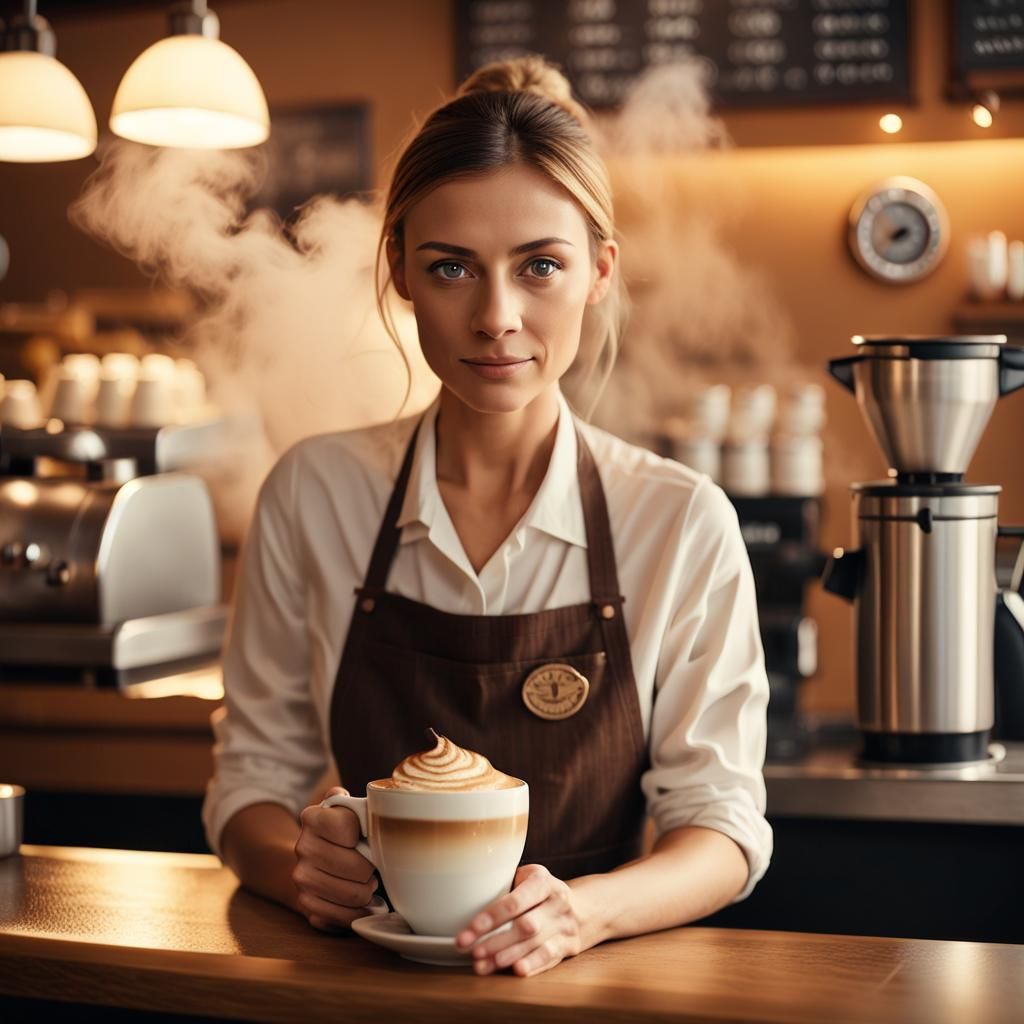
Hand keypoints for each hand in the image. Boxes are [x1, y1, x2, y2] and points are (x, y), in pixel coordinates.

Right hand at [292, 786, 378, 931]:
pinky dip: (360, 911)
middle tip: (374, 866)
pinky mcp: (306, 905)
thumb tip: (377, 802)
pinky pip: (345, 916)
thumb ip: (356, 800)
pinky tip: (362, 902)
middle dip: (372, 868)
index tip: (368, 837)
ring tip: (369, 883)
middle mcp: (302, 847)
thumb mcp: (345, 808)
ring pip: (354, 893)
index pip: (349, 827)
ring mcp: (302, 878)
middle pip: (357, 866)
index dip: (367, 835)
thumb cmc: (341, 832)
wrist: (311, 859)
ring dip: (368, 891)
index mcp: (312, 817)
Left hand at [455, 864, 582, 976]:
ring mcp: (565, 926)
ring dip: (506, 957)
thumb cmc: (541, 892)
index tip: (469, 930)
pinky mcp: (569, 946)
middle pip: (525, 926)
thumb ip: (506, 884)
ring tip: (482, 966)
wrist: (584, 907)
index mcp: (543, 882)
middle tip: (472, 952)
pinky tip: (515, 971)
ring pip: (535, 944)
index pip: (515, 901)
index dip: (491, 917)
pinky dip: (532, 965)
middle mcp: (557, 903)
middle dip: (495, 941)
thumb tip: (467, 898)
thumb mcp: (529, 878)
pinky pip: (549, 958)